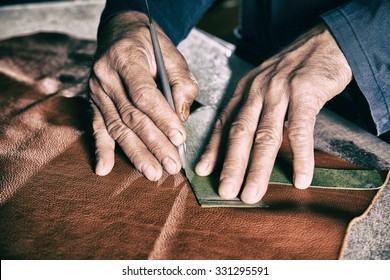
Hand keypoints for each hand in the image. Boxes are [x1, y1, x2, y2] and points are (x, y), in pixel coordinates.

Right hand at [89, 11, 197, 179]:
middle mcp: (105, 75)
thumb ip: (181, 84)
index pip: (144, 94)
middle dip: (154, 144)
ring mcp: (96, 90)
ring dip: (135, 153)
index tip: (179, 137)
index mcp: (126, 57)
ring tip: (152, 172)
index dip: (162, 118)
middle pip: (131, 116)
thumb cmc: (150, 46)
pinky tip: (103, 169)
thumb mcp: (172, 55)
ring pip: (117, 127)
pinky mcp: (93, 103)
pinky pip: (97, 128)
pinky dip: (102, 149)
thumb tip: (181, 118)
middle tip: (171, 165)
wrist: (121, 34)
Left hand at [195, 23, 351, 202]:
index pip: (223, 124)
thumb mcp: (262, 86)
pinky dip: (300, 158)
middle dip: (231, 165)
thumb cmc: (289, 72)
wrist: (322, 44)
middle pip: (240, 133)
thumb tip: (239, 145)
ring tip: (253, 194)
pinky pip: (301, 131)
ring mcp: (281, 93)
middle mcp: (257, 92)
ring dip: (258, 169)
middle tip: (225, 192)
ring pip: (266, 136)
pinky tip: (300, 179)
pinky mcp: (306, 94)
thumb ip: (249, 111)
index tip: (203, 172)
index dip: (212, 149)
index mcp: (243, 92)